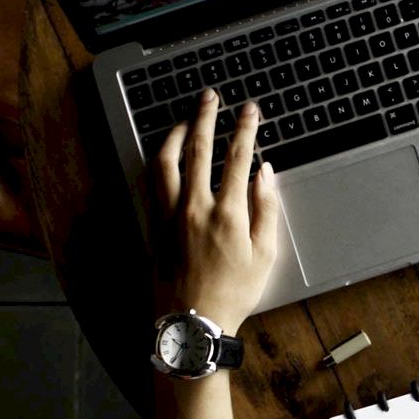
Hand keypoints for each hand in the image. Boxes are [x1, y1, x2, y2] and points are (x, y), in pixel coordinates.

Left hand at [152, 90, 279, 335]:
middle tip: (211, 96)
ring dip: (176, 134)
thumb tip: (264, 173)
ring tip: (185, 119)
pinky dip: (159, 161)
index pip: (236, 157)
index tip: (250, 109)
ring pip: (166, 160)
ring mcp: (170, 214)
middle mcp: (194, 207)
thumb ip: (266, 209)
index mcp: (228, 213)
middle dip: (206, 117)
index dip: (244, 128)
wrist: (193, 322)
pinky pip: (152, 182)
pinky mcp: (154, 225)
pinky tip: (165, 154)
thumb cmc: (234, 293)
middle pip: (198, 149)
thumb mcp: (265, 255)